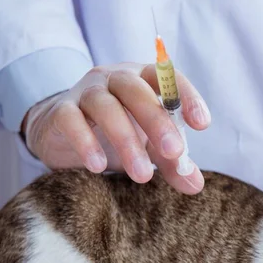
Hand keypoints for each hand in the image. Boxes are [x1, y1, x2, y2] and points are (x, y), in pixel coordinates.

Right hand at [21, 63, 210, 193]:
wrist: (64, 134)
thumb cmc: (117, 134)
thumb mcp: (149, 146)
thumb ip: (173, 162)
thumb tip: (196, 185)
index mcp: (144, 80)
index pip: (167, 77)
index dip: (186, 96)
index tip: (202, 124)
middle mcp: (115, 78)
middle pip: (136, 90)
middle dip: (157, 121)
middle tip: (174, 152)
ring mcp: (86, 91)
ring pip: (105, 106)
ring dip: (126, 140)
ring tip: (143, 175)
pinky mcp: (60, 111)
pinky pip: (71, 120)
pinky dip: (85, 142)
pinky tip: (100, 166)